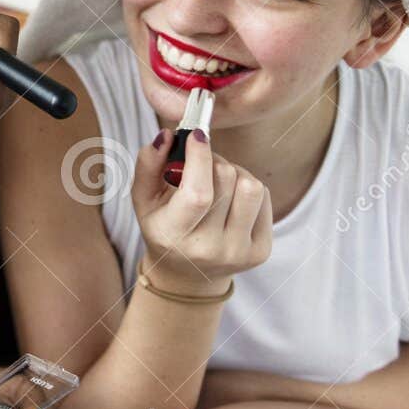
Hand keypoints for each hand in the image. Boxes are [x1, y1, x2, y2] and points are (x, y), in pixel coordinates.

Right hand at [131, 128, 271, 295]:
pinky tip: (232, 197)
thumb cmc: (163, 228)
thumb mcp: (143, 199)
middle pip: (226, 180)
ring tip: (218, 180)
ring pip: (251, 186)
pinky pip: (264, 198)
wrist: (187, 274)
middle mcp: (208, 248)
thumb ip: (149, 164)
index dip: (200, 158)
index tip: (196, 135)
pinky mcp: (261, 251)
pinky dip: (247, 187)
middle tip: (201, 162)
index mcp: (173, 236)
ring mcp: (238, 252)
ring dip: (234, 172)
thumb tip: (167, 136)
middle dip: (213, 159)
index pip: (197, 194)